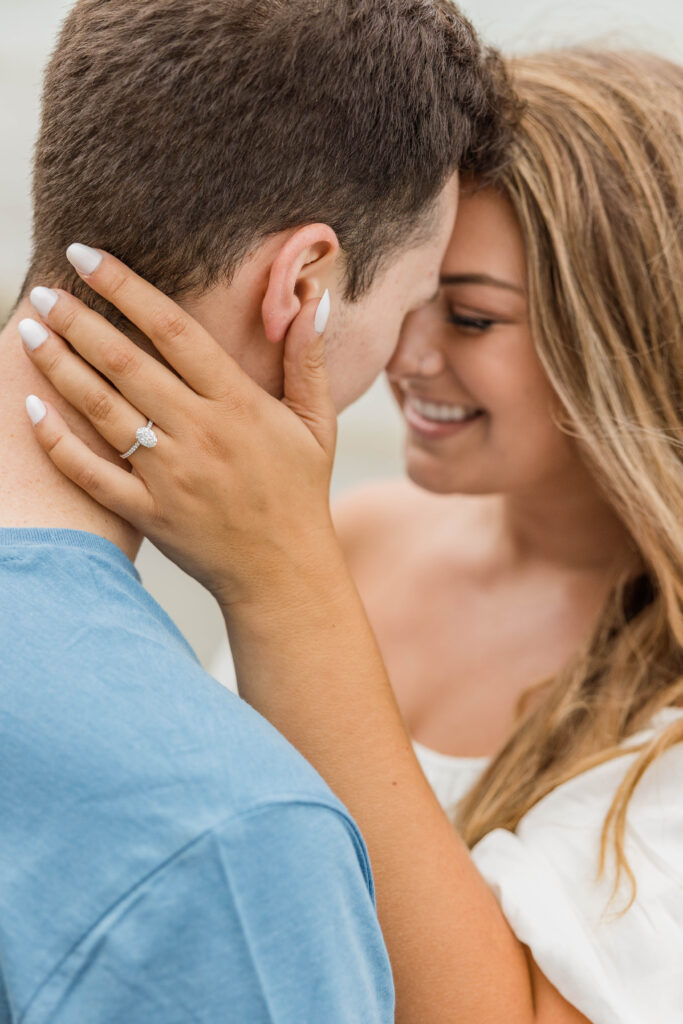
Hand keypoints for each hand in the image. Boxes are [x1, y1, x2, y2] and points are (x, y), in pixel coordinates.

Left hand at [21, 249, 337, 606]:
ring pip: (102, 411)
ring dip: (60, 367)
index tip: (87, 256)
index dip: (126, 287)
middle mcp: (201, 434)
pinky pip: (92, 474)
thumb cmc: (300, 492)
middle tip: (41, 292)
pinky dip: (57, 443)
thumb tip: (315, 300)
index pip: (173, 330)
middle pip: (126, 364)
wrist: (284, 573)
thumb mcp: (317, 424)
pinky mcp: (147, 513)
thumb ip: (309, 360)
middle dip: (77, 320)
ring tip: (28, 333)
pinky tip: (31, 410)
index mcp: (240, 404)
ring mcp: (171, 476)